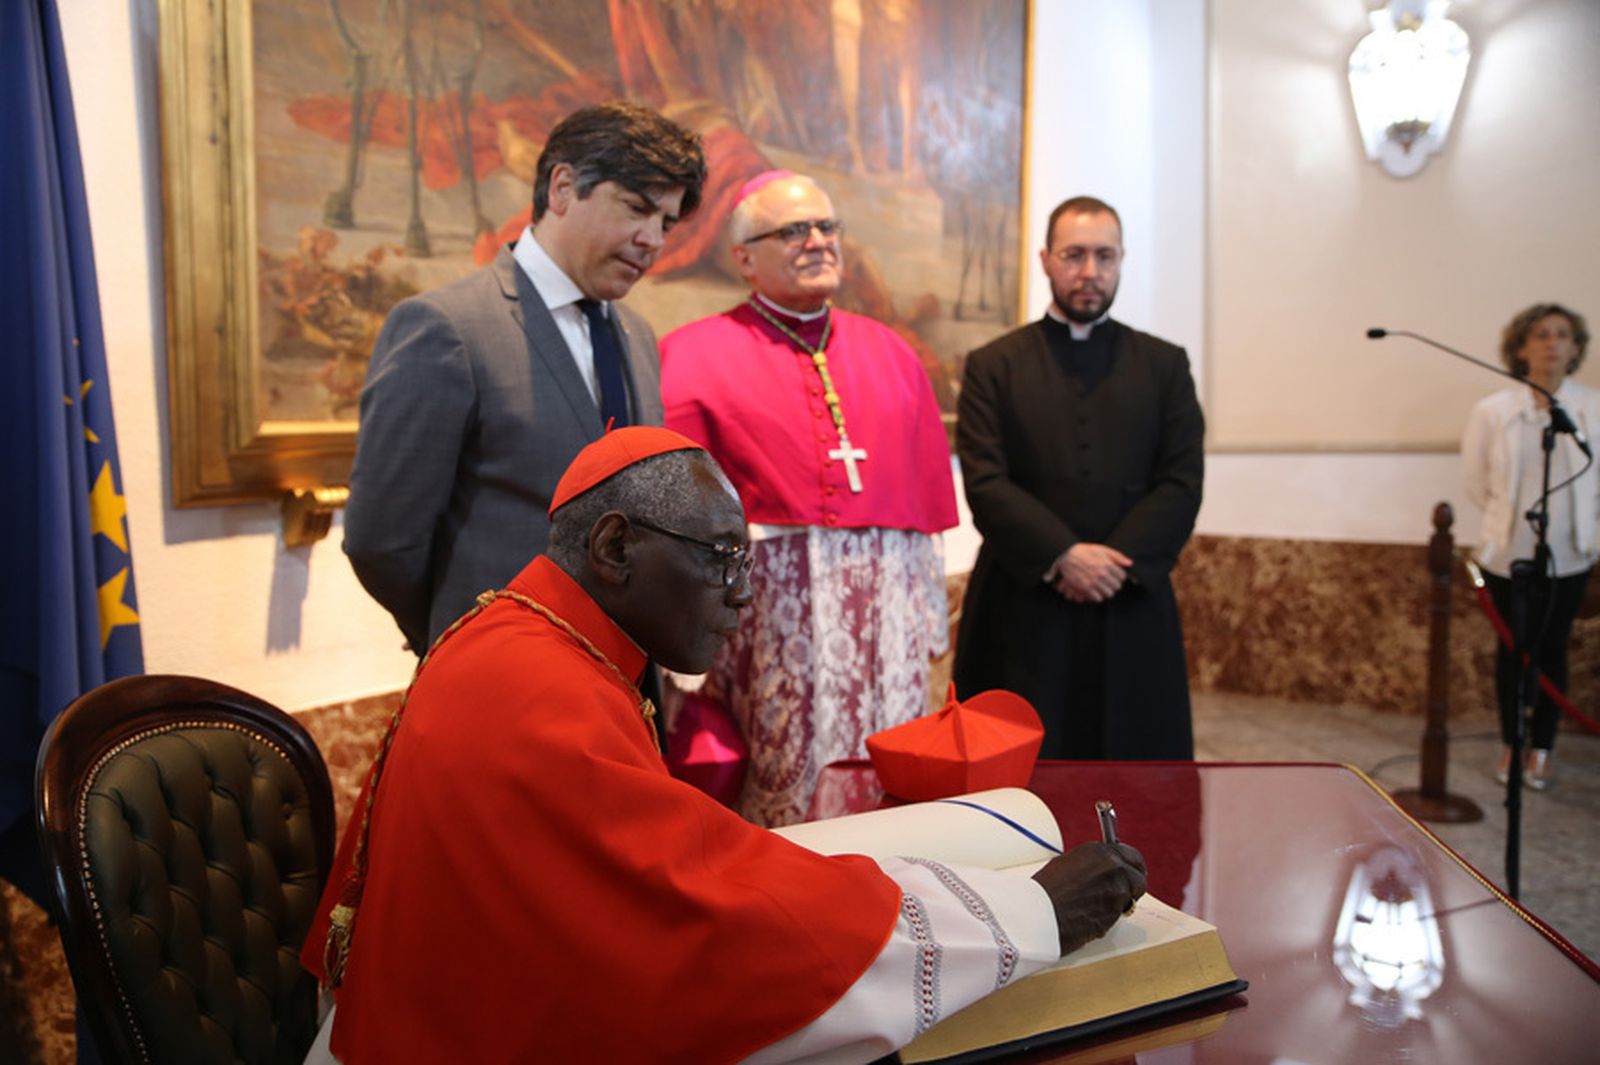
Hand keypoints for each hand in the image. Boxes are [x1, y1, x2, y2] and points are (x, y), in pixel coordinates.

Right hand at [1030, 842, 1147, 955]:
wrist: (1038, 914)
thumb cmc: (1044, 892)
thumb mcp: (1067, 864)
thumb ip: (1092, 865)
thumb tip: (1103, 871)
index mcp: (1099, 851)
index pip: (1132, 856)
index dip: (1131, 867)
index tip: (1130, 873)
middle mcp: (1113, 866)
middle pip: (1138, 876)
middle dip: (1132, 885)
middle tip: (1123, 893)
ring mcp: (1117, 890)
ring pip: (1131, 898)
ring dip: (1120, 902)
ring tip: (1096, 907)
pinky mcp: (1116, 913)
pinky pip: (1119, 914)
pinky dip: (1110, 916)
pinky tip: (1091, 916)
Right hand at [1046, 543, 1131, 602]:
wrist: (1066, 554)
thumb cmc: (1084, 551)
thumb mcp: (1102, 549)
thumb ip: (1117, 556)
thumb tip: (1130, 563)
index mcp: (1107, 564)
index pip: (1122, 576)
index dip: (1119, 576)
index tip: (1114, 575)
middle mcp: (1102, 574)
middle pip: (1117, 587)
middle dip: (1114, 584)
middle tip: (1108, 581)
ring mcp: (1093, 582)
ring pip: (1109, 594)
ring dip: (1107, 591)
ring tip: (1102, 587)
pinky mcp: (1085, 588)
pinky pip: (1098, 598)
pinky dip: (1098, 596)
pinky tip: (1095, 590)